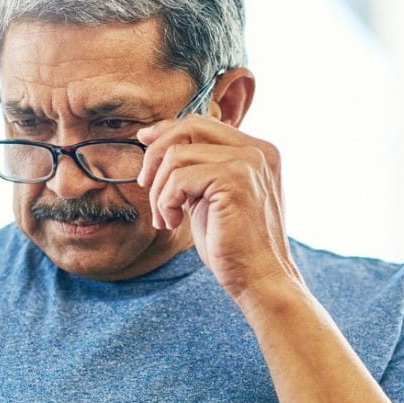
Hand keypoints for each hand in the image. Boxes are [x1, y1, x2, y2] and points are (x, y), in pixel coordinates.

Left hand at [137, 115, 301, 298]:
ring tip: (164, 217)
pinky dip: (166, 202)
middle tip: (144, 184)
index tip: (143, 142)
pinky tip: (173, 222)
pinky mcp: (235, 180)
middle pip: (189, 127)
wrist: (260, 279)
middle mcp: (257, 150)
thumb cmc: (233, 245)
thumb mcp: (212, 196)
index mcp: (257, 151)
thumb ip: (197, 169)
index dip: (167, 130)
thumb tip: (154, 141)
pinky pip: (179, 179)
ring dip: (159, 190)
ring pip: (177, 155)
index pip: (203, 123)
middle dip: (156, 154)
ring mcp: (248, 162)